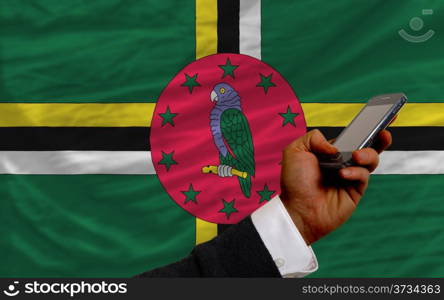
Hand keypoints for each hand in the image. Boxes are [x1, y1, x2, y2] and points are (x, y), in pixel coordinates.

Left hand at [280, 129, 391, 244]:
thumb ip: (313, 137)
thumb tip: (333, 145)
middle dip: (379, 136)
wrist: (298, 209)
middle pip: (367, 146)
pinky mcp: (356, 191)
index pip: (350, 136)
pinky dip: (356, 172)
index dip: (364, 126)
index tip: (378, 113)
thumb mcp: (295, 151)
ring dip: (367, 154)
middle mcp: (342, 163)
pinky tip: (343, 174)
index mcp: (330, 152)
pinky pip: (364, 176)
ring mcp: (351, 177)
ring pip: (370, 159)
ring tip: (356, 155)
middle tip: (383, 130)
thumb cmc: (294, 182)